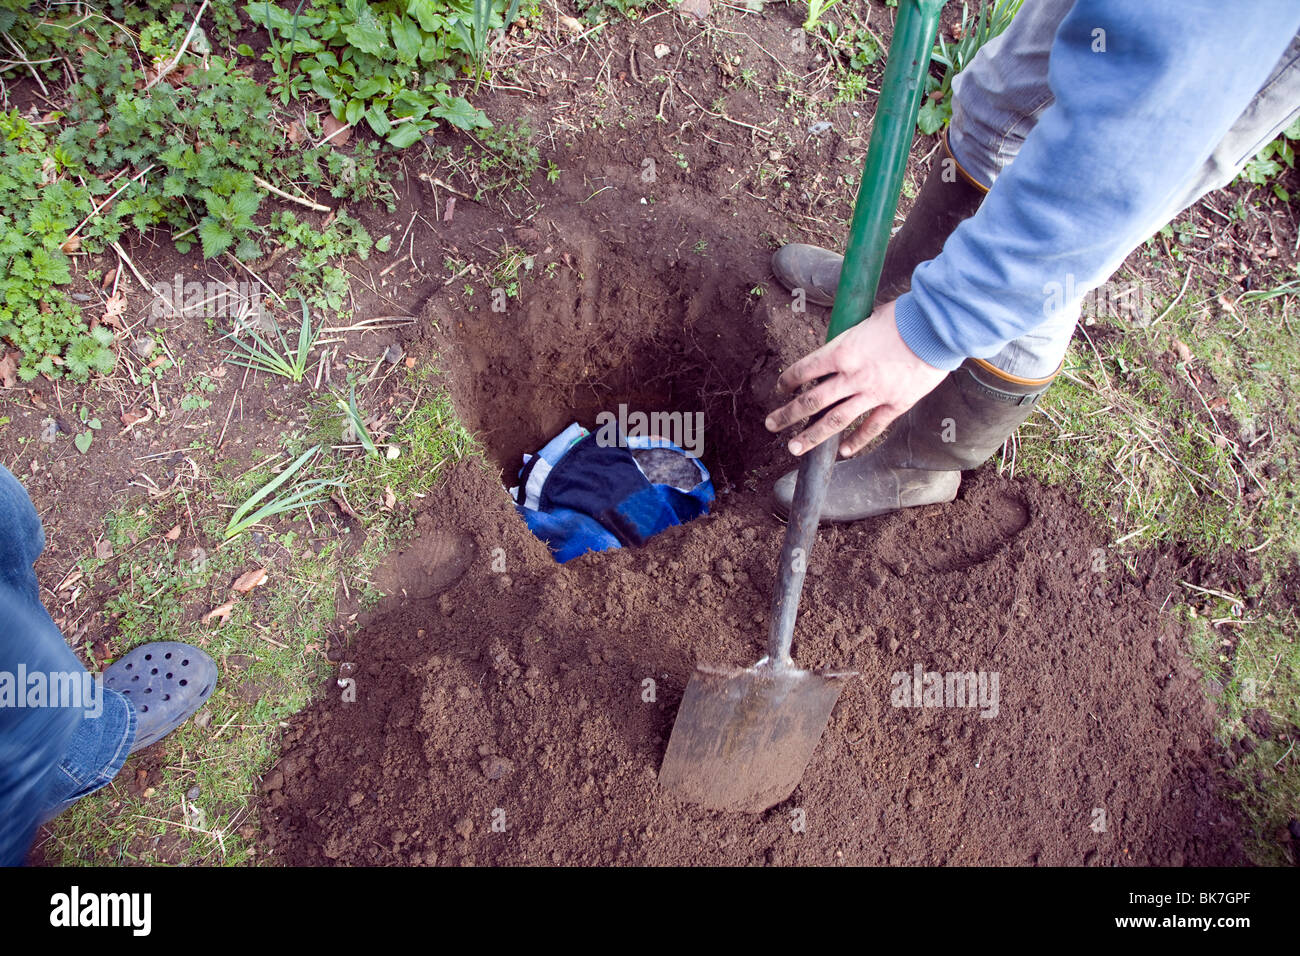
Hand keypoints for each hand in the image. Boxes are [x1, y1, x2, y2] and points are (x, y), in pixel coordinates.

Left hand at [765, 299, 947, 456]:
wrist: (938, 327)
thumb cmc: (905, 316)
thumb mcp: (867, 320)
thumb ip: (851, 338)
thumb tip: (841, 346)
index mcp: (841, 351)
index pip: (804, 370)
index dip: (788, 381)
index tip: (780, 389)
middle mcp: (852, 376)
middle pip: (812, 401)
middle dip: (788, 415)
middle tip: (771, 424)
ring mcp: (873, 393)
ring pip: (835, 420)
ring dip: (812, 436)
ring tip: (794, 447)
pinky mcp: (895, 404)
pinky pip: (872, 427)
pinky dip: (856, 441)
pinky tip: (843, 451)